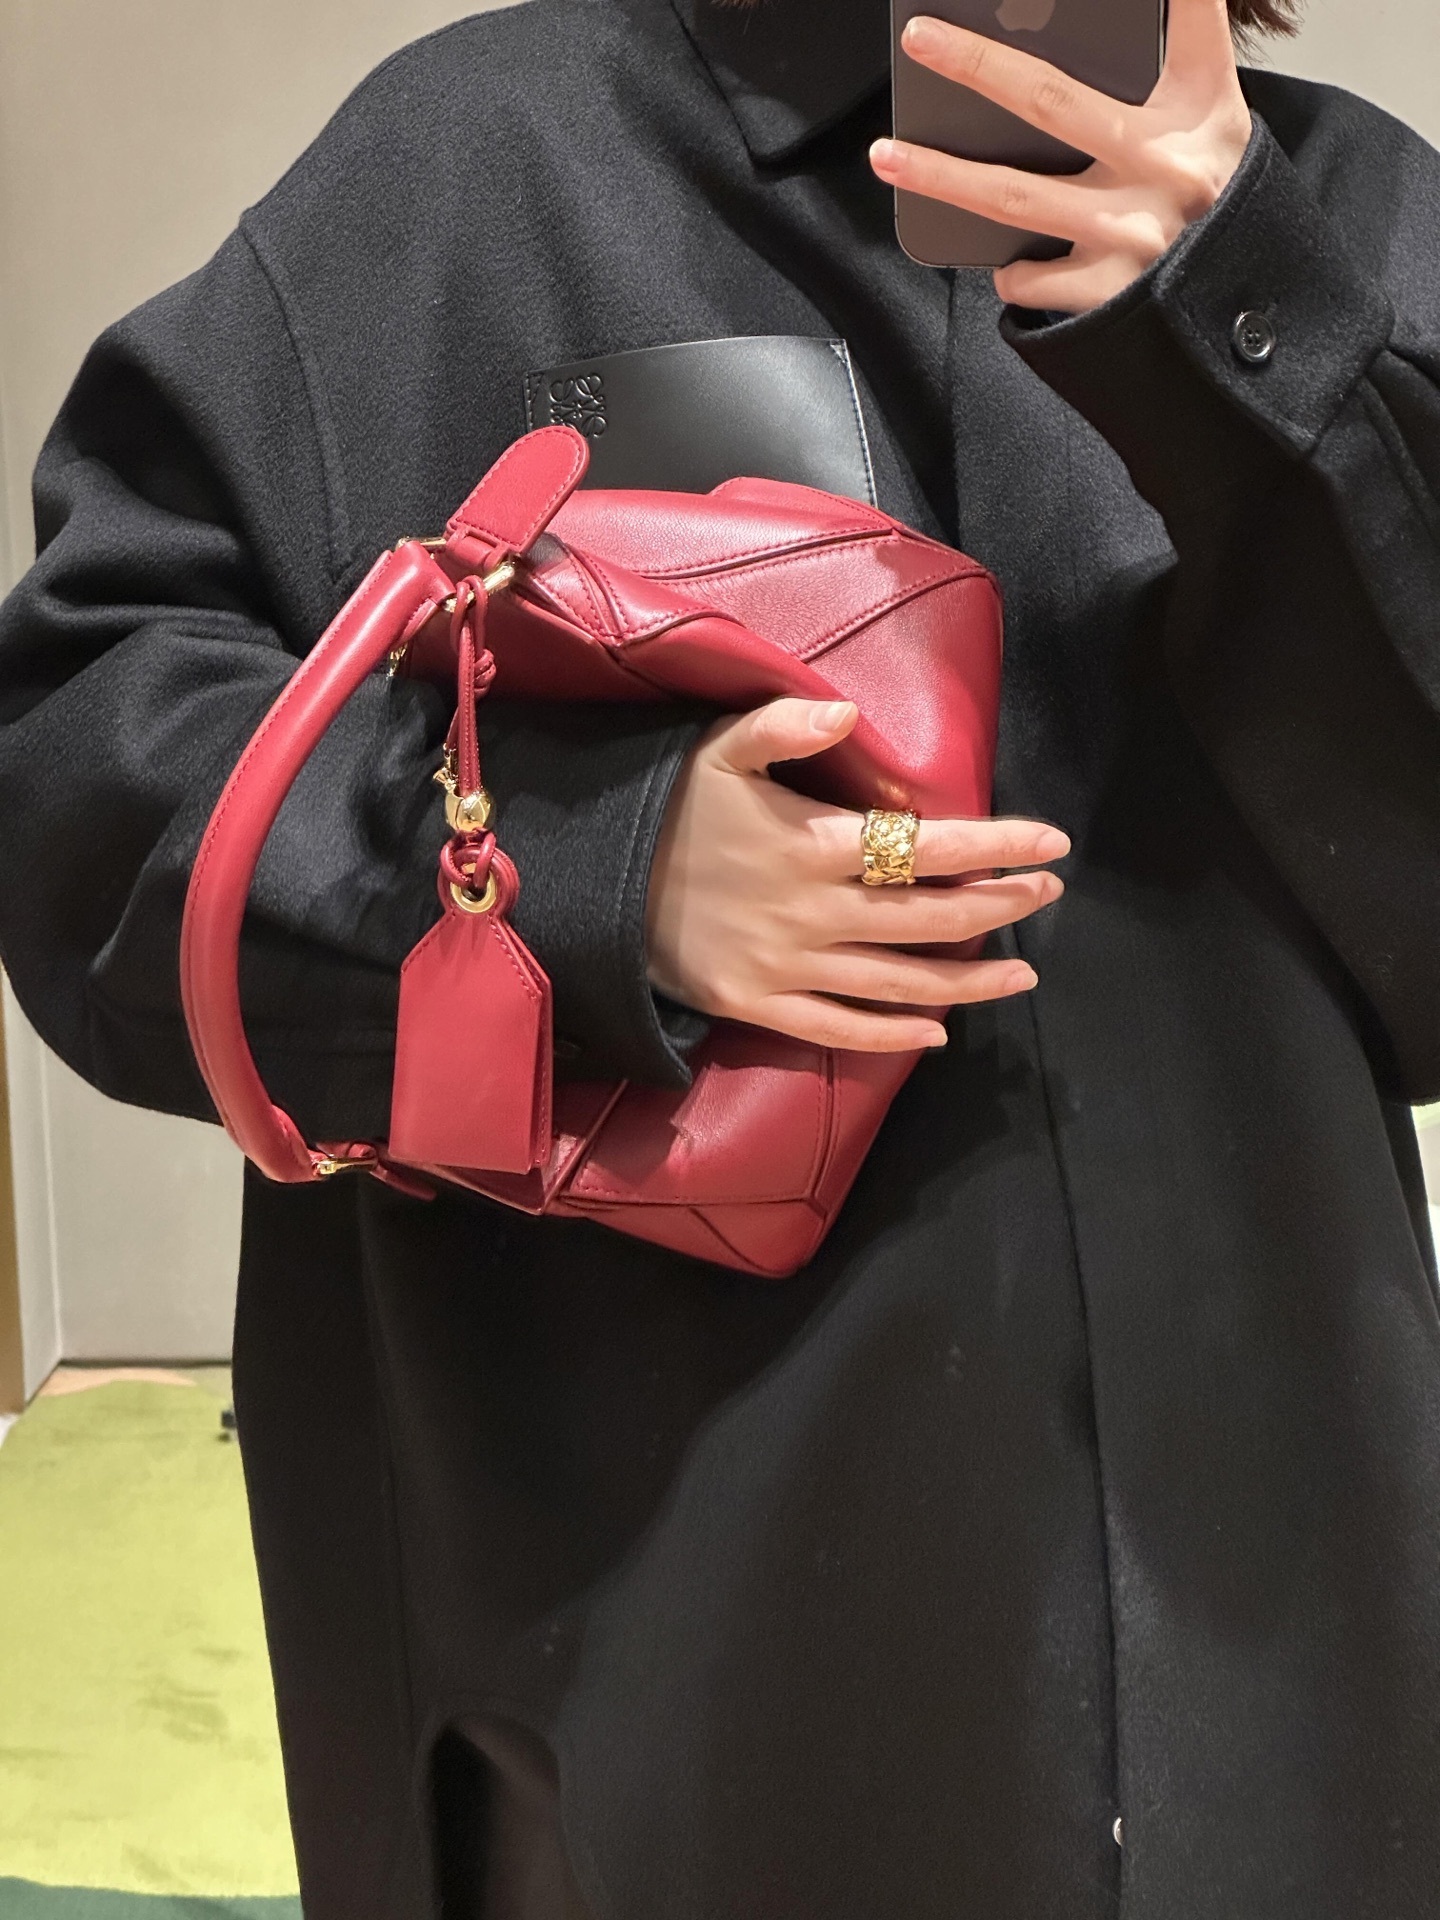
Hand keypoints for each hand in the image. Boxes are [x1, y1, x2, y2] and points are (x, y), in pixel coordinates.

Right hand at [645, 698, 1068, 1052]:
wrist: (590, 885)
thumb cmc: (661, 809)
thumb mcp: (712, 748)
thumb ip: (782, 725)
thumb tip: (849, 715)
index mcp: (811, 845)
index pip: (927, 848)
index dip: (997, 847)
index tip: (1051, 843)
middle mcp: (810, 912)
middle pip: (928, 920)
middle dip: (999, 908)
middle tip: (1045, 893)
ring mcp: (787, 967)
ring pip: (899, 984)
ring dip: (969, 981)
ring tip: (1022, 974)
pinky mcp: (758, 1006)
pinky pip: (838, 1031)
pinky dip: (891, 1036)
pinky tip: (935, 1033)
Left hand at [870, 0, 1252, 312]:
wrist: (1244, 306)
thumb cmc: (1216, 197)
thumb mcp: (1214, 118)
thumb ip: (1180, 51)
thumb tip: (1133, 14)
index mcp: (1199, 110)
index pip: (1185, 23)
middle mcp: (1166, 165)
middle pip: (1050, 102)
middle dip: (977, 65)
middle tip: (919, 40)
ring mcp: (1135, 232)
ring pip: (1015, 197)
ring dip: (943, 176)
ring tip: (888, 157)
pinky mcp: (1113, 293)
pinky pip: (1031, 277)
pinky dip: (1009, 270)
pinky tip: (1004, 260)